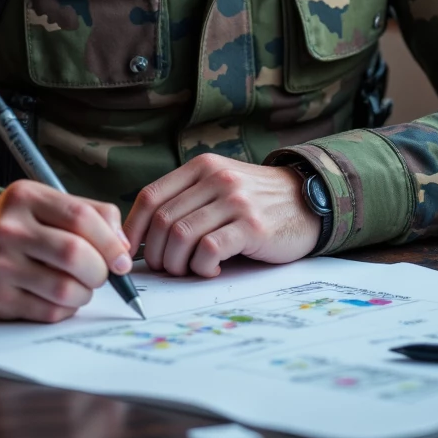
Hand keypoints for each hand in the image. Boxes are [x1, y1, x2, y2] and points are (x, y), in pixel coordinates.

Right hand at [0, 180, 133, 321]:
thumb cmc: (23, 226)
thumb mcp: (50, 204)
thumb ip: (93, 215)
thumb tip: (123, 248)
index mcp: (26, 196)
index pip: (81, 217)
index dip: (110, 242)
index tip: (122, 260)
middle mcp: (8, 229)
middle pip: (74, 254)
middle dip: (99, 271)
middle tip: (101, 275)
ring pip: (64, 289)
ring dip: (85, 293)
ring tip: (80, 286)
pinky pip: (49, 311)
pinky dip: (66, 308)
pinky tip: (60, 297)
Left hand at [124, 158, 320, 277]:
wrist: (307, 201)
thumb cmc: (255, 202)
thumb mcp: (219, 187)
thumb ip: (186, 201)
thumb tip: (141, 238)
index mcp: (201, 167)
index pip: (150, 197)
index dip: (133, 228)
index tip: (130, 250)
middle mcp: (216, 179)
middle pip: (162, 221)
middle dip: (156, 253)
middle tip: (166, 268)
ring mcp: (235, 201)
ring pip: (181, 236)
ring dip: (177, 263)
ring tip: (189, 269)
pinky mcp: (252, 226)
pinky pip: (209, 250)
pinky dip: (202, 267)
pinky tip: (211, 270)